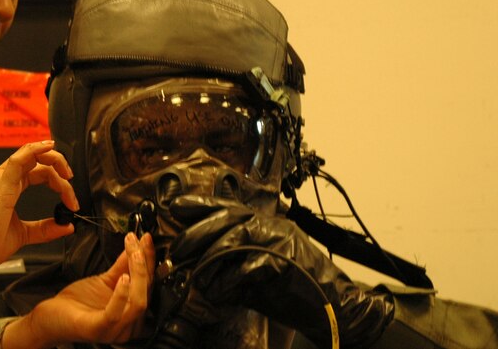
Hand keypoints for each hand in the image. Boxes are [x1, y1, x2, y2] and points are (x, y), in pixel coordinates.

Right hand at [0, 141, 78, 279]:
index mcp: (6, 186)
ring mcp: (0, 179)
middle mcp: (2, 178)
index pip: (36, 170)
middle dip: (60, 169)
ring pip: (31, 155)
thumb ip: (44, 229)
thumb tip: (66, 225)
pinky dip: (36, 150)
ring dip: (54, 161)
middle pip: (37, 160)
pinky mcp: (1, 185)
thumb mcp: (22, 234)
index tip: (69, 200)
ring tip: (67, 177)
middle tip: (71, 189)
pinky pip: (19, 159)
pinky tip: (49, 148)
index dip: (57, 180)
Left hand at [4, 232, 155, 348]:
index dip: (150, 261)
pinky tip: (122, 279)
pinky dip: (121, 295)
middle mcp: (128, 326)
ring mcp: (114, 330)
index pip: (149, 285)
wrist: (51, 317)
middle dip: (145, 264)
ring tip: (134, 254)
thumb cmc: (77, 303)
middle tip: (139, 242)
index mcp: (132, 313)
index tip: (146, 240)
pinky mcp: (98, 329)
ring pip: (137, 303)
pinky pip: (115, 314)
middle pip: (147, 293)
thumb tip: (136, 247)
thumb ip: (122, 266)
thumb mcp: (104, 280)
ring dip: (138, 275)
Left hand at [164, 195, 392, 347]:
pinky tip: (218, 292)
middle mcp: (271, 227)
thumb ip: (234, 260)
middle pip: (225, 220)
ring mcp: (278, 242)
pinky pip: (245, 268)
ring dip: (208, 262)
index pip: (227, 206)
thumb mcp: (260, 267)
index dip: (199, 204)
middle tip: (177, 250)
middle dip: (195, 234)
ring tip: (197, 278)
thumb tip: (198, 265)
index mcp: (265, 223)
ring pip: (231, 240)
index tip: (175, 205)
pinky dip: (227, 282)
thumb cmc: (296, 287)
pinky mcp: (283, 262)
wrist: (336, 307)